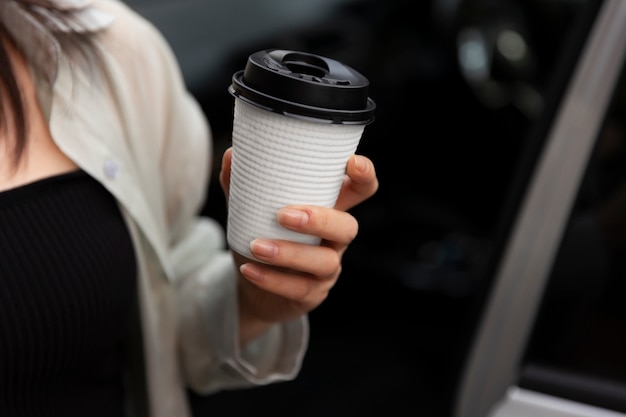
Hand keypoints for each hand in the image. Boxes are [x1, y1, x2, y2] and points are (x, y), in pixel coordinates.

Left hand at [219, 147, 378, 344]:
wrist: (253, 290)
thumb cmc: (261, 238)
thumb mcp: (250, 211)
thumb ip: (242, 184)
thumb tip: (231, 154)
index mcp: (328, 208)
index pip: (360, 190)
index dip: (364, 176)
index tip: (351, 162)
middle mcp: (334, 238)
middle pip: (347, 227)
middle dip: (320, 219)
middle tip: (283, 215)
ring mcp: (327, 269)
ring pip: (325, 261)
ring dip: (290, 253)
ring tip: (257, 246)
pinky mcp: (312, 294)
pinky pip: (299, 288)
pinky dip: (272, 279)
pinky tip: (248, 269)